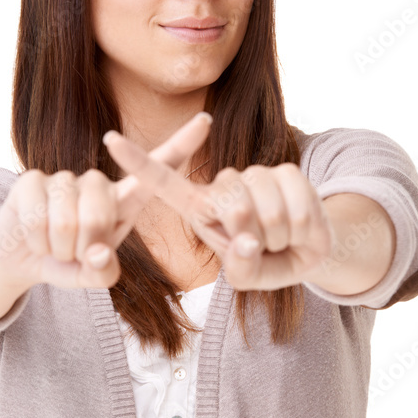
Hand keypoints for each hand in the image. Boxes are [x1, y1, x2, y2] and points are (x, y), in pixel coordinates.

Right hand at [0, 112, 214, 288]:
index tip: (206, 120)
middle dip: (82, 247)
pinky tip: (35, 236)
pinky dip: (36, 241)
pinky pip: (37, 218)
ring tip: (56, 245)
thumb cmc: (68, 263)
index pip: (156, 170)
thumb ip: (104, 274)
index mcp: (124, 202)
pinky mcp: (31, 178)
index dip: (180, 145)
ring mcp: (64, 178)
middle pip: (99, 214)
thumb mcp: (93, 277)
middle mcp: (98, 183)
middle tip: (75, 253)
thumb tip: (98, 253)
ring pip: (66, 220)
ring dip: (58, 248)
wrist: (21, 259)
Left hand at [102, 121, 335, 290]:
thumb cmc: (266, 263)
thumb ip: (241, 268)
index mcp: (200, 209)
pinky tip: (298, 226)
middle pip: (233, 207)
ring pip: (266, 208)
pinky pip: (297, 202)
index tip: (109, 139)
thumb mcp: (248, 278)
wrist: (307, 252)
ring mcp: (255, 174)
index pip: (164, 183)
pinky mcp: (287, 169)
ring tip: (278, 238)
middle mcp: (223, 185)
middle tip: (261, 247)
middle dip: (254, 238)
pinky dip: (302, 225)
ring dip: (279, 235)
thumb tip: (247, 240)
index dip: (139, 162)